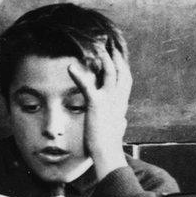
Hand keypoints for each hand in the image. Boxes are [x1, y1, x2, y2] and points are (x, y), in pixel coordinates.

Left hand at [67, 42, 130, 178]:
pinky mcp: (97, 104)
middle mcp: (119, 99)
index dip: (122, 65)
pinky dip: (79, 75)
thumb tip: (122, 121)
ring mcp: (109, 101)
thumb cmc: (109, 144)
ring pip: (109, 72)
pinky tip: (70, 67)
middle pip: (121, 70)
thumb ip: (119, 121)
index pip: (125, 79)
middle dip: (116, 55)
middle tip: (109, 42)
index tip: (117, 54)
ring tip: (95, 46)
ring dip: (103, 58)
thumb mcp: (117, 129)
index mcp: (121, 104)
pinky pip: (88, 86)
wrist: (107, 155)